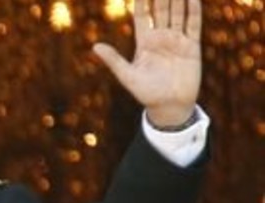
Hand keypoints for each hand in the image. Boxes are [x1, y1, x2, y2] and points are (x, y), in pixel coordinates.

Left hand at [92, 0, 201, 126]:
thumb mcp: (127, 76)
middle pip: (160, 10)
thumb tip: (95, 46)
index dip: (141, 2)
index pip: (142, 16)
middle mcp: (161, 38)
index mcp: (144, 42)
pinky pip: (193, 25)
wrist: (169, 106)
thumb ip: (113, 60)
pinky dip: (193, 11)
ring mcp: (177, 40)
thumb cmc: (146, 93)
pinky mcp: (192, 46)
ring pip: (177, 13)